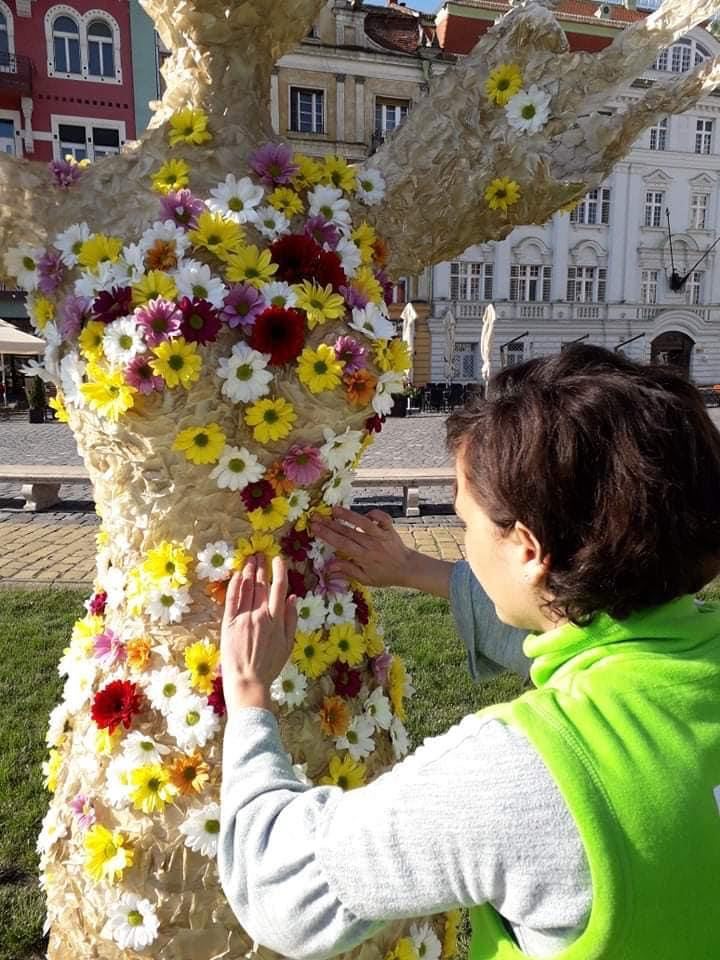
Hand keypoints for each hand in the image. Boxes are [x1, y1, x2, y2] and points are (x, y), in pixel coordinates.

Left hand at [220, 554, 297, 712]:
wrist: (248, 681)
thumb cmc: (270, 666)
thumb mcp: (288, 644)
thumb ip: (292, 619)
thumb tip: (294, 598)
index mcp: (276, 620)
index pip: (279, 587)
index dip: (279, 570)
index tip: (278, 559)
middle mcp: (260, 615)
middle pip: (261, 584)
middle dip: (261, 567)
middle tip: (260, 554)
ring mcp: (243, 618)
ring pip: (246, 588)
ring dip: (248, 571)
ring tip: (250, 559)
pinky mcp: (228, 623)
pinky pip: (231, 599)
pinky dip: (234, 585)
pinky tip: (236, 575)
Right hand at [311, 506, 414, 587]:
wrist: (408, 569)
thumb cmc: (385, 575)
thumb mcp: (366, 579)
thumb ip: (347, 571)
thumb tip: (328, 567)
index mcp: (364, 557)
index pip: (341, 543)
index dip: (327, 535)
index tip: (314, 527)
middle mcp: (371, 544)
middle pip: (348, 532)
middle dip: (330, 523)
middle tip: (316, 516)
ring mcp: (381, 535)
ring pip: (363, 523)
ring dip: (349, 515)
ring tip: (334, 509)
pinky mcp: (390, 529)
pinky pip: (382, 518)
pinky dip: (374, 513)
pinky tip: (364, 514)